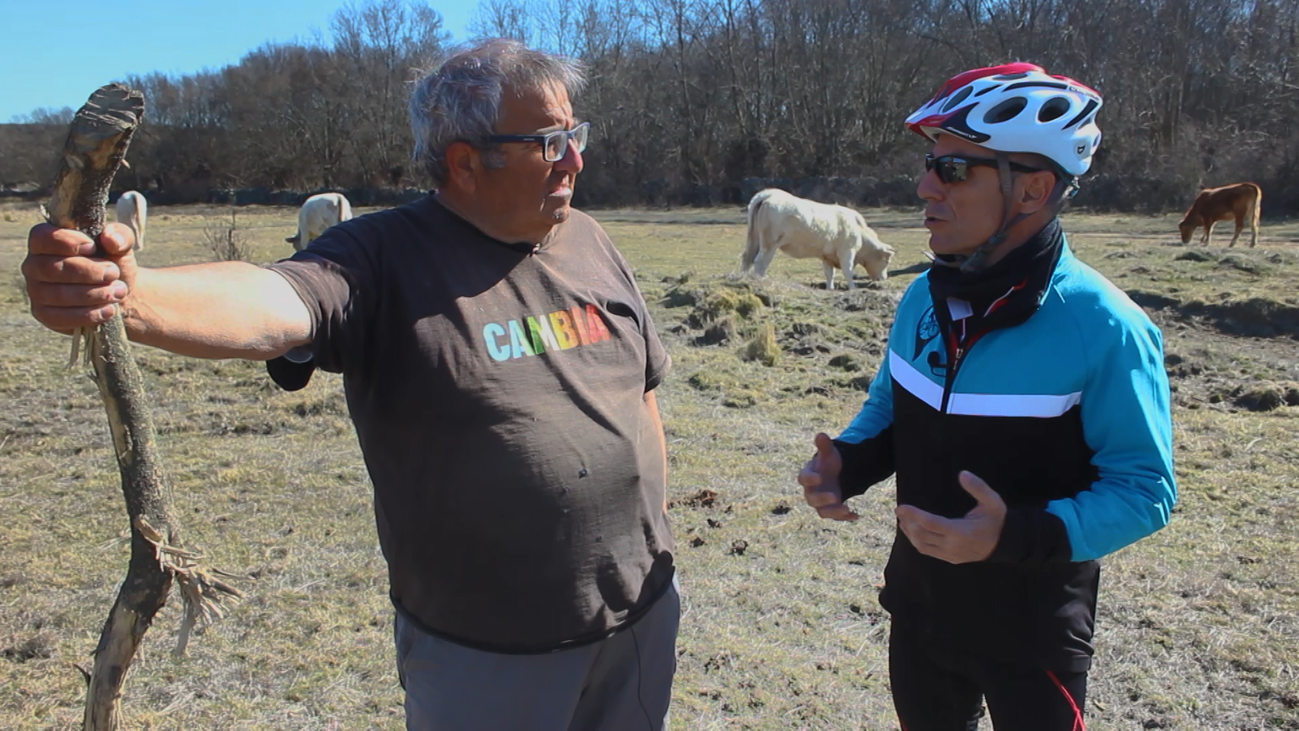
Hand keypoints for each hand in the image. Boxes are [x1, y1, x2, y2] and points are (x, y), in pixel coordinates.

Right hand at [21, 222, 138, 333]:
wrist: (118, 294)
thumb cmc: (112, 263)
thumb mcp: (121, 245)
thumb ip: (120, 235)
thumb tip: (110, 239)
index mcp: (46, 241)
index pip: (43, 237)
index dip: (67, 242)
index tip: (93, 247)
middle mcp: (34, 265)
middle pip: (53, 268)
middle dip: (89, 272)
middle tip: (114, 273)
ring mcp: (36, 291)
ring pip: (58, 294)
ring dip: (93, 294)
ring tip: (118, 292)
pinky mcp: (44, 314)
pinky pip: (59, 317)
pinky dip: (88, 314)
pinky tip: (109, 310)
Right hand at [799, 432, 857, 520]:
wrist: (835, 475)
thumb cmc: (828, 463)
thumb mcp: (828, 454)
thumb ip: (824, 446)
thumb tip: (821, 434)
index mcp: (807, 476)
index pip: (803, 479)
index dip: (810, 479)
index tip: (819, 477)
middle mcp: (811, 492)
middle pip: (812, 498)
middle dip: (823, 499)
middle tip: (835, 496)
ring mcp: (820, 503)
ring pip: (822, 511)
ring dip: (834, 511)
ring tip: (847, 509)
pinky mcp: (830, 509)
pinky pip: (835, 516)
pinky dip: (844, 517)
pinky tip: (856, 515)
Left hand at [895, 471, 1005, 562]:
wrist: (1006, 543)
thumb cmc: (997, 519)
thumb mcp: (992, 501)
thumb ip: (978, 487)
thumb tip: (962, 474)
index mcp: (961, 531)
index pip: (931, 523)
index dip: (914, 515)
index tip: (900, 507)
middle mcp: (953, 545)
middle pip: (922, 535)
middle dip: (908, 523)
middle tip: (900, 511)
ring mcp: (951, 554)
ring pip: (922, 546)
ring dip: (910, 534)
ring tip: (903, 521)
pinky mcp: (951, 559)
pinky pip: (928, 551)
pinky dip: (917, 542)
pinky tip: (913, 533)